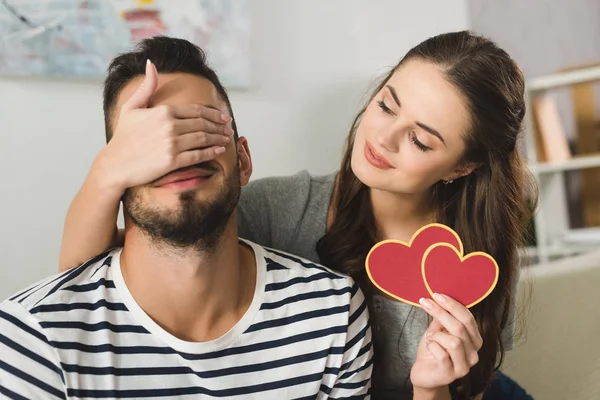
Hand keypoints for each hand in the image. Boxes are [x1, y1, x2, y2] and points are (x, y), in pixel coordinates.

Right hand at [92, 59, 233, 192]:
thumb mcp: (132, 107)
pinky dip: (212, 152)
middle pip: (203, 124)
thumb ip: (146, 86)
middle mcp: (170, 126)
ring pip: (203, 138)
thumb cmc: (123, 136)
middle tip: (229, 128)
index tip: (224, 116)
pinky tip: (220, 150)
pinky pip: (198, 155)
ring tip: (227, 138)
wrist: (115, 163)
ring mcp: (172, 144)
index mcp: (163, 111)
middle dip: (219, 126)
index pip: (196, 110)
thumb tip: (151, 64)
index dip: (214, 113)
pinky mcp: (173, 161)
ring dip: (219, 138)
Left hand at [410, 293, 482, 391]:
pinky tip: (429, 347)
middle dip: (441, 313)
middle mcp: (474, 354)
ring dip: (436, 335)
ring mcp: (464, 366)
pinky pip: (441, 354)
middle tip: (425, 303)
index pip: (468, 319)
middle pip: (460, 328)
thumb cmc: (433, 350)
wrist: (424, 373)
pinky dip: (432, 346)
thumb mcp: (438, 330)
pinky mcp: (450, 375)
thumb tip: (440, 297)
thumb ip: (443, 317)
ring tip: (430, 336)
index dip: (452, 305)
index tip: (436, 295)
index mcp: (474, 340)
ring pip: (454, 342)